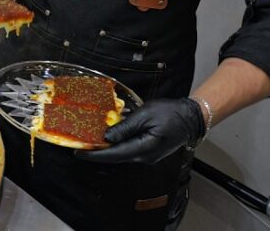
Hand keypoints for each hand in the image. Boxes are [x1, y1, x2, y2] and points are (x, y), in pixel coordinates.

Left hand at [77, 98, 205, 164]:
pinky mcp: (149, 151)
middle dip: (97, 152)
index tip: (78, 153)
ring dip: (106, 148)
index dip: (94, 155)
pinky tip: (108, 137)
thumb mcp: (145, 115)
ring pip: (121, 154)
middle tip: (79, 146)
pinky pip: (128, 150)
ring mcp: (147, 156)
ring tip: (89, 141)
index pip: (113, 154)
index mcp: (143, 149)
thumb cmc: (170, 113)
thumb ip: (125, 127)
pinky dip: (117, 145)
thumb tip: (107, 137)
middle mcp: (144, 157)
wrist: (191, 118)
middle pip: (115, 156)